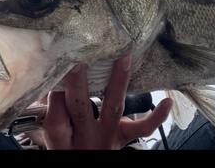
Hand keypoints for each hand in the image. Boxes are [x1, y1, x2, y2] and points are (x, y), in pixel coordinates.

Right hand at [41, 55, 172, 148]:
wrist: (85, 162)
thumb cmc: (66, 146)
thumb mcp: (51, 134)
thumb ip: (48, 108)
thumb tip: (47, 78)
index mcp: (60, 140)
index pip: (56, 115)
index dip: (55, 93)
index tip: (57, 66)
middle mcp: (85, 139)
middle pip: (80, 109)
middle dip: (78, 83)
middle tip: (79, 60)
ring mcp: (107, 138)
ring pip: (112, 108)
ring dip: (118, 82)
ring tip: (124, 58)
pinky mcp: (124, 138)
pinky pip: (142, 129)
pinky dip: (156, 117)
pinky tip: (167, 101)